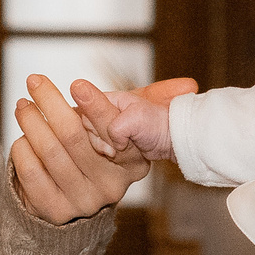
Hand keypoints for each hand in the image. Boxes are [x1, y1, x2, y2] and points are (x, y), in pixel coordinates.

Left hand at [10, 75, 151, 224]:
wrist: (71, 199)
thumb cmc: (88, 153)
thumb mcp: (104, 131)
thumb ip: (98, 112)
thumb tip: (79, 90)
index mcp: (133, 163)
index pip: (114, 128)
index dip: (95, 105)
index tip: (76, 84)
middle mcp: (112, 186)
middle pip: (73, 135)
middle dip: (49, 101)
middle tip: (33, 82)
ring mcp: (84, 202)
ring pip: (49, 151)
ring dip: (30, 121)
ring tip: (23, 107)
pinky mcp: (57, 212)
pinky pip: (31, 172)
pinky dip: (21, 150)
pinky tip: (23, 140)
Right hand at [69, 76, 192, 164]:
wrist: (171, 139)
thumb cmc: (158, 124)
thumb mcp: (136, 119)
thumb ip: (115, 125)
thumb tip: (107, 139)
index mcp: (108, 99)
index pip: (83, 113)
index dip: (93, 128)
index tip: (109, 137)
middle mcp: (104, 112)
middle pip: (85, 129)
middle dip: (100, 141)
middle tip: (117, 147)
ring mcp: (107, 127)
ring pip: (90, 141)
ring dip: (105, 150)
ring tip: (122, 150)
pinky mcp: (110, 141)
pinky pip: (98, 150)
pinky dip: (108, 155)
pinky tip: (120, 154)